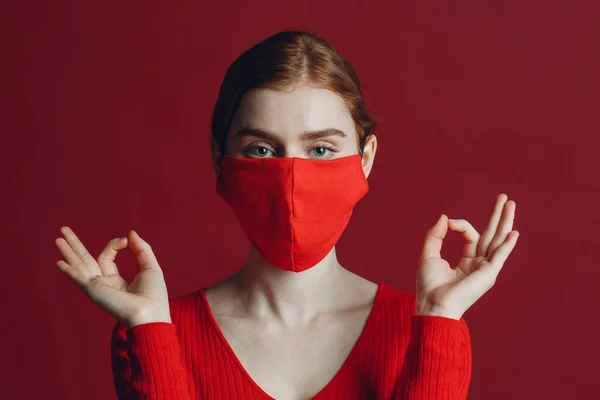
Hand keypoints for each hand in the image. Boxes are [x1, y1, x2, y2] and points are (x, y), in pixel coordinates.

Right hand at [55, 227, 171, 327]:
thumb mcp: (150, 267)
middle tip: (64, 229)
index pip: (106, 257)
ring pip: (79, 266)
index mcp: (115, 281)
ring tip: (58, 238)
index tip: (125, 240)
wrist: (150, 313)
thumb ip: (141, 249)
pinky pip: (79, 278)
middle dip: (75, 245)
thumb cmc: (154, 295)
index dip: (114, 244)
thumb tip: (131, 233)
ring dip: (68, 252)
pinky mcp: (94, 291)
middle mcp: (103, 284)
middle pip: (85, 260)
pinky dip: (69, 271)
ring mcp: (97, 288)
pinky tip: (59, 263)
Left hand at [416, 193, 519, 319]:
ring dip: (505, 222)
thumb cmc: (429, 286)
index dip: (461, 225)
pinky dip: (507, 244)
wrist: (433, 305)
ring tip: (511, 204)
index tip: (448, 223)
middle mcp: (480, 265)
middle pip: (492, 236)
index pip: (471, 236)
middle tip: (504, 198)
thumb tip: (445, 217)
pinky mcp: (488, 274)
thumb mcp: (428, 254)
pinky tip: (514, 232)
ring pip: (498, 241)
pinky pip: (499, 256)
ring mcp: (486, 270)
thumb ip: (436, 235)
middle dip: (498, 216)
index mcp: (467, 263)